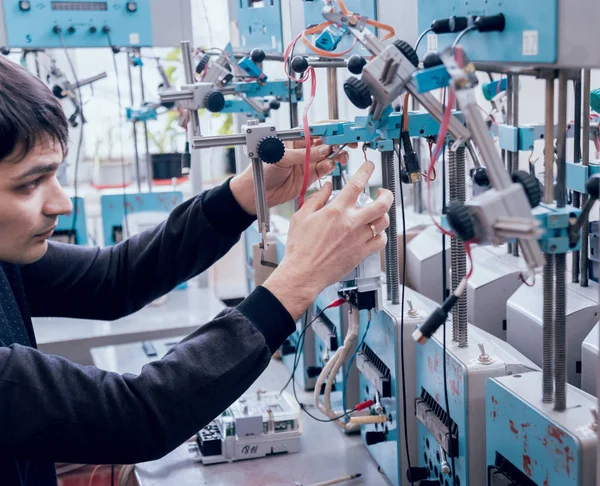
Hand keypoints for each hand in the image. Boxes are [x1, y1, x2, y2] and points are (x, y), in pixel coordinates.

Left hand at [230, 139, 356, 214]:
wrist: (257, 192)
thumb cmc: (262, 169)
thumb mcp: (281, 157)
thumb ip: (303, 154)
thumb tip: (323, 149)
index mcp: (296, 138)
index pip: (318, 128)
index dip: (333, 128)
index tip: (344, 129)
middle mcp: (304, 148)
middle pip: (328, 140)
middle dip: (341, 140)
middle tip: (351, 142)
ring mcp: (308, 162)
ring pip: (330, 154)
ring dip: (338, 154)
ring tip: (341, 157)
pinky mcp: (311, 175)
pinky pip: (325, 168)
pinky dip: (329, 167)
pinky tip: (328, 166)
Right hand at [263, 161, 392, 319]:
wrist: (303, 273)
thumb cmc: (299, 248)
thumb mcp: (301, 217)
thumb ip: (316, 199)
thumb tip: (326, 188)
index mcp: (336, 211)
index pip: (357, 184)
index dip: (366, 171)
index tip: (369, 167)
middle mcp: (351, 224)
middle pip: (381, 204)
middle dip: (386, 194)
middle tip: (383, 192)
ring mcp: (359, 239)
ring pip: (383, 223)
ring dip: (383, 215)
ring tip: (378, 213)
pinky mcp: (361, 254)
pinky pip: (381, 242)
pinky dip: (381, 235)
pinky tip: (375, 233)